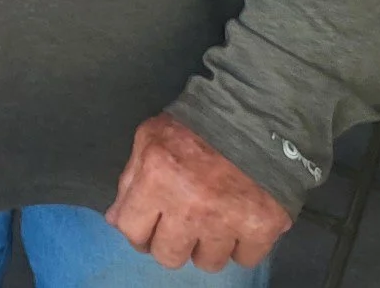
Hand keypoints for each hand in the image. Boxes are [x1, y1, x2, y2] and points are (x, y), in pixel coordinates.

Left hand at [105, 114, 293, 271]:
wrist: (255, 117)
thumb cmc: (195, 125)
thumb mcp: (150, 138)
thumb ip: (130, 180)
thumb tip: (116, 219)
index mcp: (157, 180)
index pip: (132, 231)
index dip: (138, 230)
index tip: (150, 225)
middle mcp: (190, 207)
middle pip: (168, 257)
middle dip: (170, 242)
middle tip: (181, 224)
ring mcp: (228, 221)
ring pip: (208, 263)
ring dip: (207, 246)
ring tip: (212, 221)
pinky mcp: (262, 228)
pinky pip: (245, 259)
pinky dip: (242, 245)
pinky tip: (238, 222)